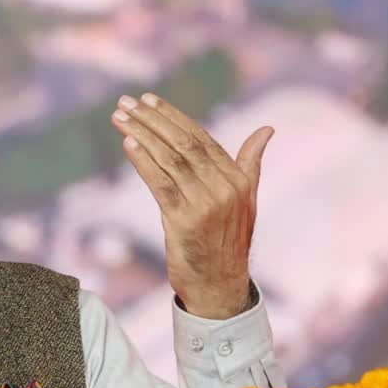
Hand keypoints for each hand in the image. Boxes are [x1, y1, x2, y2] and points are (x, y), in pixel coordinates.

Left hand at [110, 93, 272, 319]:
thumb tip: (267, 130)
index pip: (201, 138)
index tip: (149, 101)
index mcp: (238, 180)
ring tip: (120, 117)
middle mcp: (225, 189)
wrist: (220, 287)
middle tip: (126, 102)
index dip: (173, 117)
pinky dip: (143, 162)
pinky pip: (160, 185)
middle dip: (152, 121)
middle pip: (183, 145)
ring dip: (141, 135)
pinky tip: (127, 145)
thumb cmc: (228, 242)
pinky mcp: (184, 222)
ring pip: (170, 161)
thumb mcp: (246, 200)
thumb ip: (250, 163)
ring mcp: (205, 205)